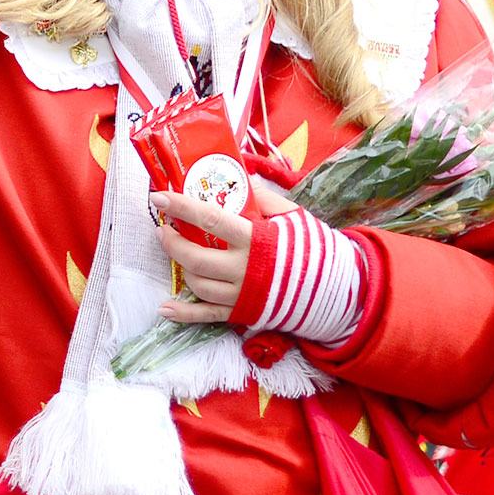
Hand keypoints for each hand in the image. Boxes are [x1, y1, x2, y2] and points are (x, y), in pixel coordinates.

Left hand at [154, 178, 298, 323]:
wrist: (335, 287)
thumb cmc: (309, 246)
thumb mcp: (291, 215)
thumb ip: (262, 198)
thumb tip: (237, 178)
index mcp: (255, 240)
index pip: (210, 220)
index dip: (181, 207)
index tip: (158, 197)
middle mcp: (244, 269)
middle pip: (195, 257)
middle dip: (171, 241)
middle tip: (164, 228)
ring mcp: (241, 294)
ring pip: (197, 284)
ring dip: (180, 267)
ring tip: (177, 252)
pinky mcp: (241, 313)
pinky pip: (207, 316)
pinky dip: (184, 314)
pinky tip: (166, 308)